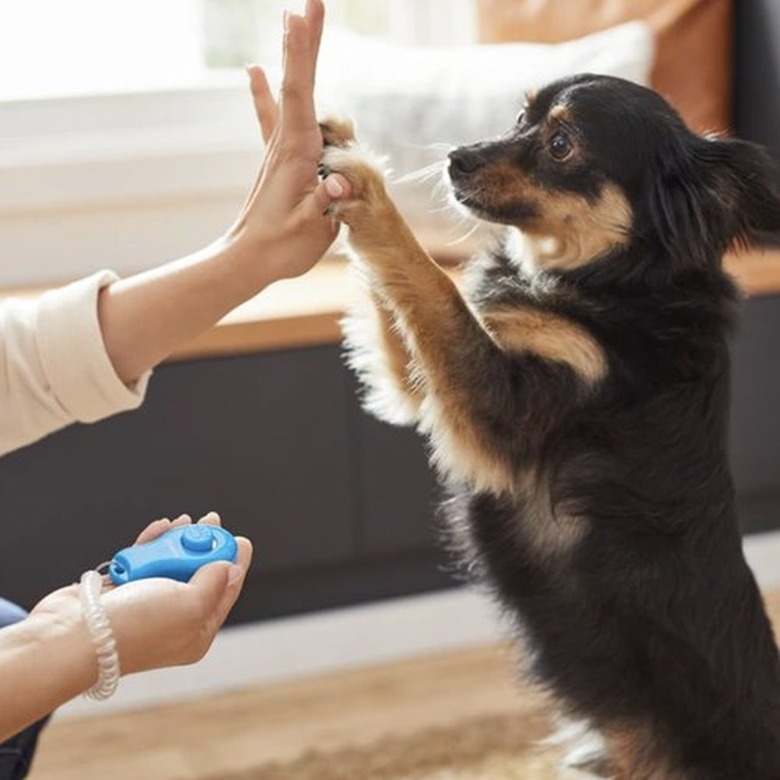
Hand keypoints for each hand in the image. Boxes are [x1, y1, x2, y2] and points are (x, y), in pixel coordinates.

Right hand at [31, 512, 252, 677]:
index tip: (241, 540)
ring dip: (177, 540)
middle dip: (205, 545)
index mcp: (196, 633)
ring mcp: (145, 605)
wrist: (73, 636)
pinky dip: (151, 543)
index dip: (233, 563)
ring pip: (169, 564)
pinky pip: (143, 561)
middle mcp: (173, 621)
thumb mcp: (191, 604)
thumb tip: (229, 568)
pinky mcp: (121, 591)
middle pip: (198, 575)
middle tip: (212, 520)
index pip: (224, 593)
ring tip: (186, 521)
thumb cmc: (135, 625)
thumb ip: (214, 582)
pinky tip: (161, 527)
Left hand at [225, 0, 349, 281]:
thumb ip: (328, 204)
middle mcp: (286, 142)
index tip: (305, 14)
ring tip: (293, 17)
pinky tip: (254, 70)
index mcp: (295, 152)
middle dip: (303, 41)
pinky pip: (274, 116)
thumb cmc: (283, 247)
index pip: (300, 93)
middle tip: (308, 1)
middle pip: (296, 82)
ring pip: (289, 93)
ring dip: (294, 55)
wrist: (249, 260)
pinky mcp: (278, 160)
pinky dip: (266, 91)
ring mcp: (280, 149)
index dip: (303, 53)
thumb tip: (340, 183)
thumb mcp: (313, 230)